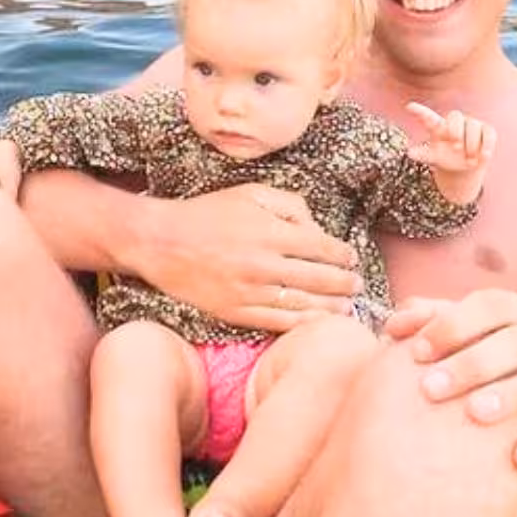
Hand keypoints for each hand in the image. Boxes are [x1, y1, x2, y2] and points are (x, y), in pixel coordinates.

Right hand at [134, 183, 361, 332]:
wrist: (160, 242)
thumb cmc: (206, 213)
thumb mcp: (251, 192)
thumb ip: (290, 204)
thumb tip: (316, 227)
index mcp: (271, 232)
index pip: (323, 247)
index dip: (343, 255)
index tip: (351, 258)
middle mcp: (264, 264)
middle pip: (320, 279)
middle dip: (345, 284)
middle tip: (357, 285)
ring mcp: (250, 292)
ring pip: (303, 305)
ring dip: (330, 308)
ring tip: (345, 307)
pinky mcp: (235, 312)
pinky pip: (277, 322)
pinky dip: (301, 324)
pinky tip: (316, 322)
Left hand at [385, 291, 516, 472]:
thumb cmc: (487, 355)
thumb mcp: (461, 333)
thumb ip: (426, 321)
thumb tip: (392, 325)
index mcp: (512, 310)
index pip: (487, 306)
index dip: (452, 325)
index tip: (416, 351)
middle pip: (514, 342)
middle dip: (472, 363)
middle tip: (430, 388)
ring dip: (511, 394)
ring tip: (476, 413)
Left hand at [405, 102, 494, 203]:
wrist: (465, 166)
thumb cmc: (446, 158)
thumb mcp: (434, 157)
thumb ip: (423, 154)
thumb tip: (410, 152)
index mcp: (439, 127)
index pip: (429, 117)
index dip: (420, 112)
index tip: (409, 107)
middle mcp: (456, 121)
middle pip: (455, 116)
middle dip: (456, 130)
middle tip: (455, 147)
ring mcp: (472, 124)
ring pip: (474, 126)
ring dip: (471, 145)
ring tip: (469, 160)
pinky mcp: (487, 130)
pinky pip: (489, 133)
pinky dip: (486, 145)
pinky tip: (483, 156)